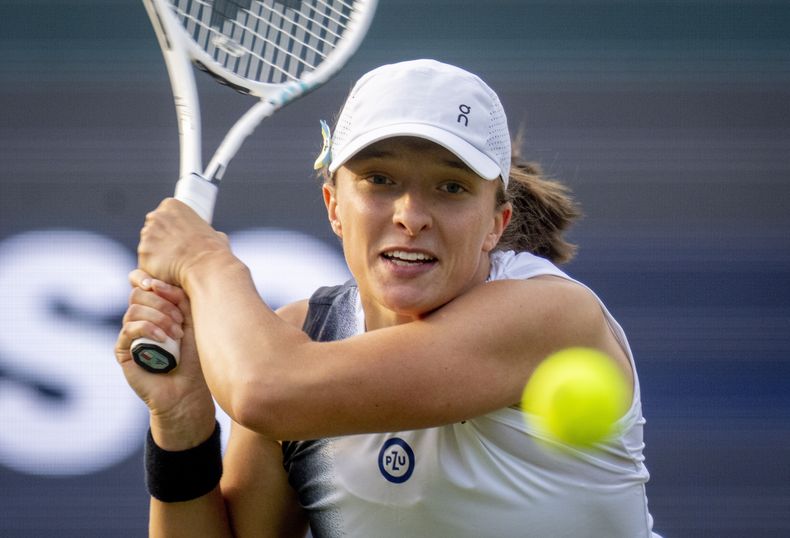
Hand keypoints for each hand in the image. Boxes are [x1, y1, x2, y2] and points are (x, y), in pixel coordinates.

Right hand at [115, 269, 214, 447]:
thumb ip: (180, 298)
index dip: (150, 278)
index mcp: (154, 307)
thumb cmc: (194, 355)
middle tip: (181, 320)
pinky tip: (163, 338)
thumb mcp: (193, 320)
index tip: (168, 287)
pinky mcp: (122, 350)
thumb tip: (158, 282)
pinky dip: (148, 328)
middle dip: (162, 301)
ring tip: (177, 333)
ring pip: (134, 308)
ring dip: (159, 316)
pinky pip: (129, 328)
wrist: (188, 390)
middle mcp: (139, 317)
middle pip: (138, 292)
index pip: (141, 281)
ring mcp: (129, 333)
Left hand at [137, 198, 229, 286]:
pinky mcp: (143, 253)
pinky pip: (146, 262)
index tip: (179, 239)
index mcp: (172, 205)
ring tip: (173, 264)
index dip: (171, 228)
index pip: (164, 215)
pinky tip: (167, 271)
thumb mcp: (214, 232)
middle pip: (152, 229)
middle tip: (176, 253)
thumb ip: (206, 232)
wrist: (206, 266)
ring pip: (147, 246)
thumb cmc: (213, 250)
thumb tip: (212, 238)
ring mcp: (147, 234)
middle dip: (161, 240)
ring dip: (156, 254)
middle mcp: (156, 216)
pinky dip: (154, 268)